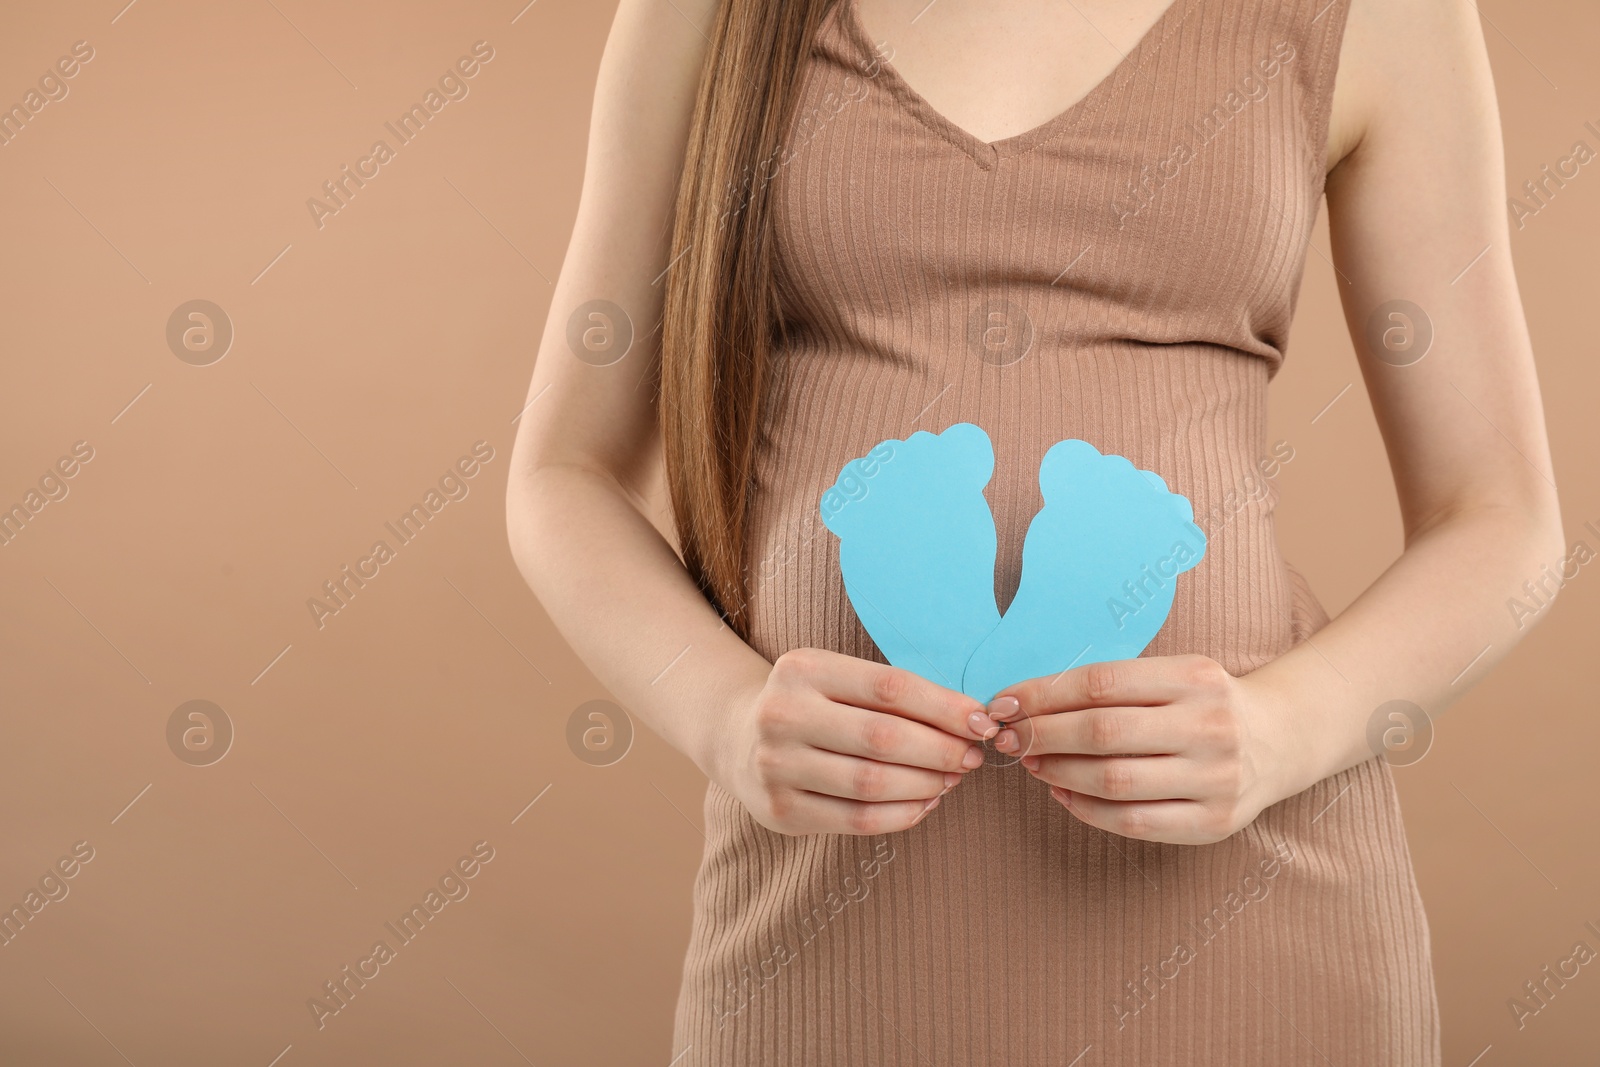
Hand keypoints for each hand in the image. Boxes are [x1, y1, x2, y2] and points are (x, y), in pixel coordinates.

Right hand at [715, 648, 999, 835]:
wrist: (738, 737)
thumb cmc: (811, 703)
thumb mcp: (837, 678)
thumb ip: (892, 694)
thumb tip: (970, 720)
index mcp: (803, 669)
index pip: (889, 687)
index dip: (943, 707)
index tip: (982, 721)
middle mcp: (782, 714)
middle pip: (883, 737)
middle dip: (941, 749)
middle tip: (971, 756)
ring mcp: (776, 766)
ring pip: (872, 783)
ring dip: (926, 784)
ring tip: (951, 779)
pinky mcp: (780, 811)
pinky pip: (857, 820)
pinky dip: (902, 814)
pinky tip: (924, 803)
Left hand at [988, 655, 1299, 844]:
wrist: (1279, 740)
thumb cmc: (1202, 702)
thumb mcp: (1172, 673)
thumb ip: (1111, 685)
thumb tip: (1025, 703)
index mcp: (1194, 677)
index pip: (1100, 684)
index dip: (1042, 695)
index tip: (1004, 703)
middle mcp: (1209, 726)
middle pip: (1102, 733)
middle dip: (1041, 735)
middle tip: (1007, 738)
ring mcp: (1215, 778)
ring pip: (1114, 781)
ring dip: (1057, 772)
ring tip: (1031, 763)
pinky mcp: (1214, 822)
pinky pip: (1133, 822)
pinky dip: (1086, 809)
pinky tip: (1062, 793)